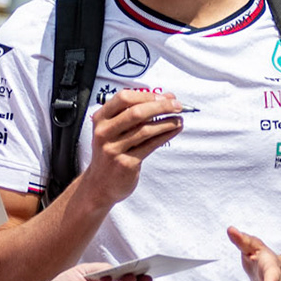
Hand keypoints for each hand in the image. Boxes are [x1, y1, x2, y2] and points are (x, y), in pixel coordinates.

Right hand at [78, 89, 183, 209]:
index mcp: (101, 118)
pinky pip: (150, 146)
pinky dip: (165, 135)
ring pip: (145, 130)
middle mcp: (104, 132)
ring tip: (179, 119)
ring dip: (167, 122)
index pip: (124, 98)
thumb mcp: (115, 129)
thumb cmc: (112, 152)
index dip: (147, 96)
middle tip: (178, 106)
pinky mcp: (125, 163)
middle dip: (161, 107)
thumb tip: (167, 98)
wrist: (100, 184)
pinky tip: (175, 130)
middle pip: (136, 113)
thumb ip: (137, 112)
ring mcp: (113, 149)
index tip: (164, 97)